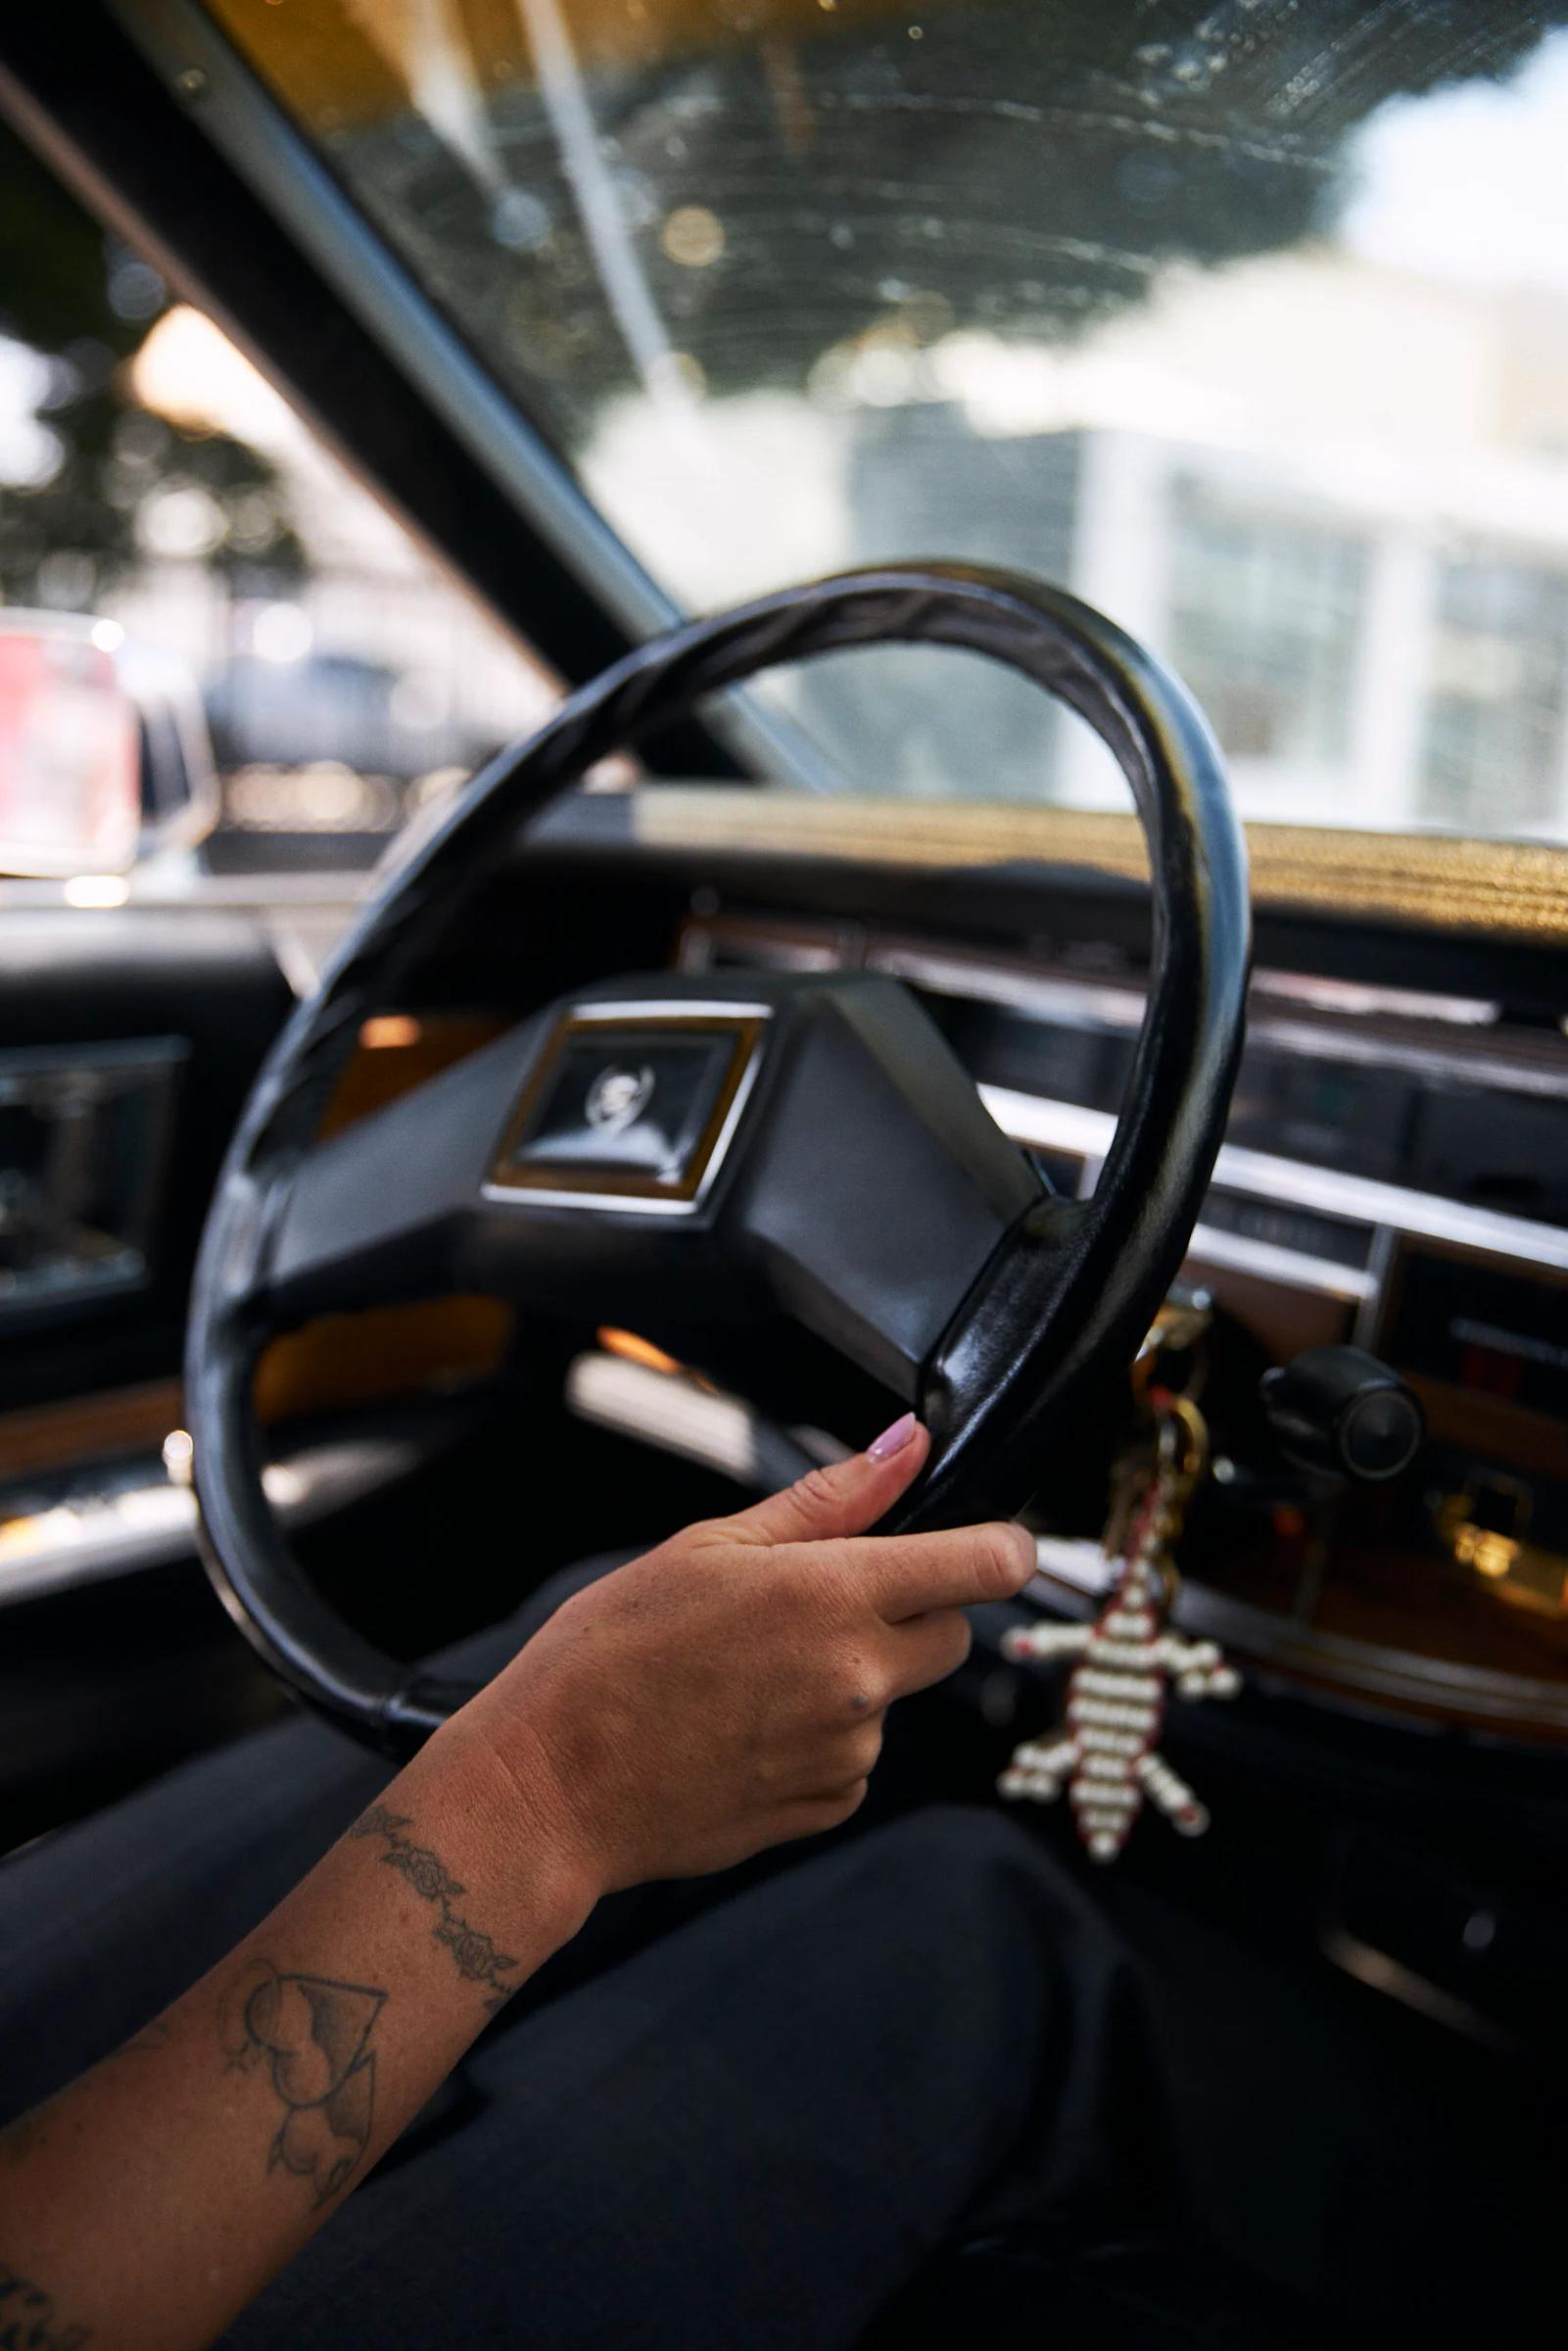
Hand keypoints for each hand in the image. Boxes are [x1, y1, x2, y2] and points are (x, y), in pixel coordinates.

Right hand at [458, 1415, 1034, 1896]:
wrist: (552, 1785)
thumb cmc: (611, 1653)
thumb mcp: (709, 1546)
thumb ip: (829, 1500)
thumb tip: (908, 1446)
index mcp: (834, 1594)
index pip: (983, 1566)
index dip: (1001, 1549)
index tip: (992, 1544)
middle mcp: (858, 1677)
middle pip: (951, 1635)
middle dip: (911, 1612)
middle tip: (816, 1606)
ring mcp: (846, 1750)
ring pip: (891, 1698)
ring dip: (848, 1680)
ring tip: (743, 1677)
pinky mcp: (825, 1807)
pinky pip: (853, 1759)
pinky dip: (818, 1739)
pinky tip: (741, 1727)